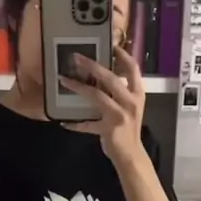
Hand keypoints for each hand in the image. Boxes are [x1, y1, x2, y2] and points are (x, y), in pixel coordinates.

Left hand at [60, 46, 145, 167]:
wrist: (132, 155)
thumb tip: (100, 75)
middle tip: (76, 57)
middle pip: (111, 79)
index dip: (122, 55)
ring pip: (97, 96)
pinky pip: (87, 125)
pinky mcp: (108, 129)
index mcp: (137, 94)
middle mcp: (130, 102)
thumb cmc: (128, 128)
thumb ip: (119, 92)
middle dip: (92, 66)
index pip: (133, 69)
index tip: (110, 45)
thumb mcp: (130, 106)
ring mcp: (120, 115)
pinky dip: (75, 124)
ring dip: (79, 87)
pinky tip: (64, 122)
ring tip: (63, 80)